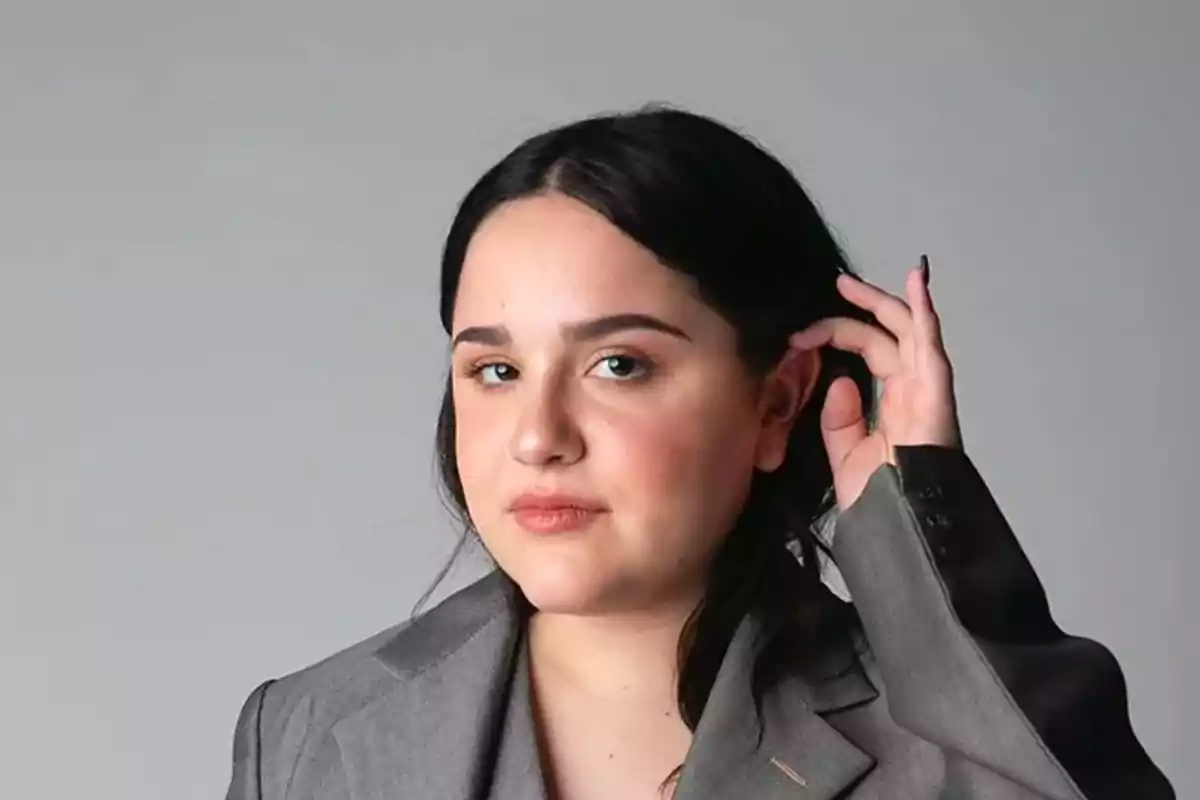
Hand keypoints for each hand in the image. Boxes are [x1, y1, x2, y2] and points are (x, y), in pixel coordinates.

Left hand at [789, 256, 962, 508]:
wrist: (903, 526)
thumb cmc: (882, 499)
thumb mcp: (846, 455)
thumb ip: (841, 420)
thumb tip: (839, 381)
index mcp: (893, 403)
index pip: (870, 353)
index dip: (839, 335)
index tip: (802, 334)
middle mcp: (912, 390)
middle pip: (889, 335)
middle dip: (864, 307)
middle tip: (836, 285)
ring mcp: (926, 389)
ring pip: (908, 331)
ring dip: (885, 301)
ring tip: (854, 282)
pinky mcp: (935, 393)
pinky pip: (930, 344)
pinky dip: (924, 312)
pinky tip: (915, 282)